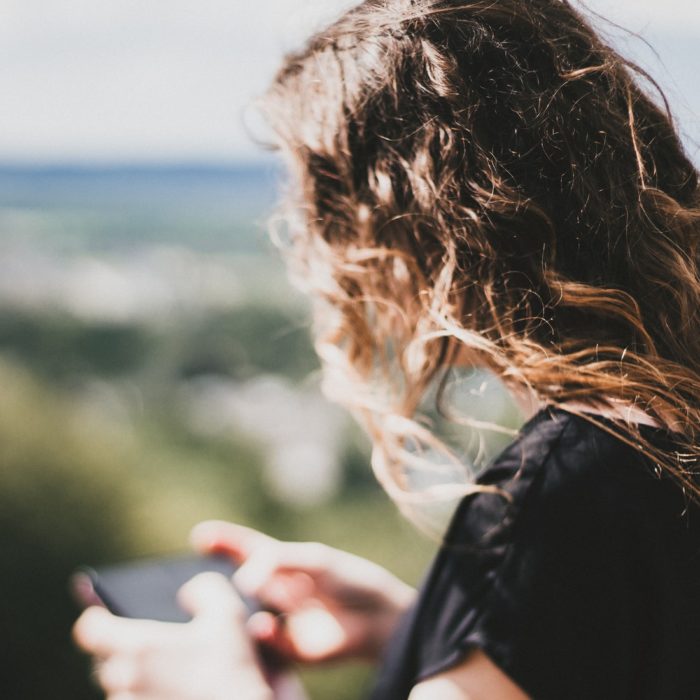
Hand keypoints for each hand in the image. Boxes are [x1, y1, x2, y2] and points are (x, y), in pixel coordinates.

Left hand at [73, 572, 272, 699]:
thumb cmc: (231, 672)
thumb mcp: (228, 614)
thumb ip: (205, 588)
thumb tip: (187, 593)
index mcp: (137, 648)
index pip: (88, 629)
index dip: (98, 618)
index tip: (109, 616)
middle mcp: (122, 683)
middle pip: (106, 661)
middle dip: (126, 653)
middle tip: (158, 651)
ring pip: (120, 692)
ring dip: (137, 684)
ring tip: (173, 681)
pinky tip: (178, 696)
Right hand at [190, 521, 416, 663]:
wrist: (380, 619)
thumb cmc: (351, 581)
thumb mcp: (314, 561)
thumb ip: (277, 562)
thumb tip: (242, 579)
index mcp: (286, 564)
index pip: (249, 549)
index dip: (225, 541)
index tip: (200, 535)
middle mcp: (278, 591)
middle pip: (240, 581)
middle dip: (216, 576)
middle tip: (195, 576)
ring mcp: (281, 620)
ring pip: (244, 616)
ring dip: (233, 611)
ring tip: (235, 596)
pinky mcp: (288, 650)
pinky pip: (263, 641)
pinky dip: (261, 633)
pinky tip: (265, 625)